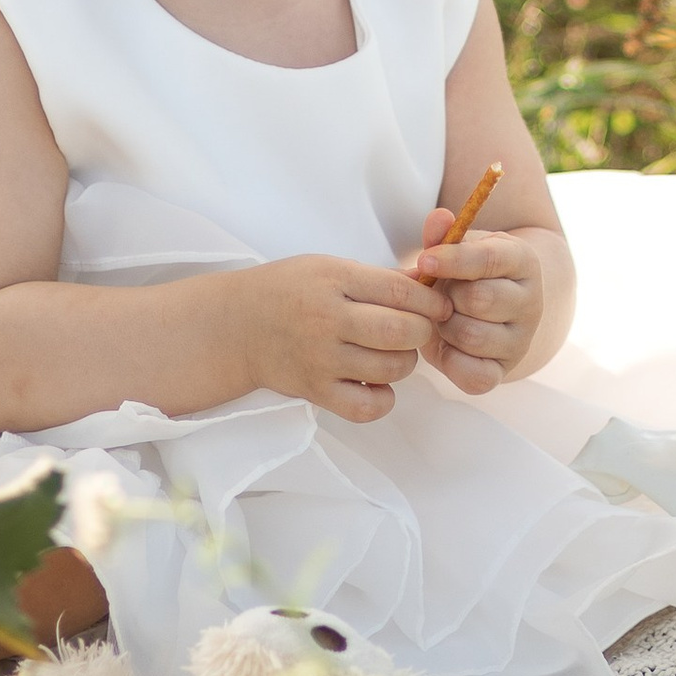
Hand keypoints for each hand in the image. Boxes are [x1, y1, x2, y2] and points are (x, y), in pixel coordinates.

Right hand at [236, 255, 446, 422]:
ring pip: (389, 369)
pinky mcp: (315, 392)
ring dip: (405, 363)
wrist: (237, 326)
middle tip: (419, 330)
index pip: (400, 291)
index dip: (430, 300)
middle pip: (399, 332)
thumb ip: (378, 278)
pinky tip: (377, 384)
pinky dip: (383, 399)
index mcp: (334, 280)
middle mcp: (327, 320)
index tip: (438, 305)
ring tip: (394, 353)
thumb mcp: (330, 267)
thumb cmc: (289, 290)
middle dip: (422, 331)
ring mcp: (321, 359)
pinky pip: (365, 408)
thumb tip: (428, 283)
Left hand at [410, 209, 545, 392]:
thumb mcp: (462, 247)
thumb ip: (445, 235)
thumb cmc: (469, 273)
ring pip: (471, 335)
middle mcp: (531, 302)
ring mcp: (521, 341)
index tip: (425, 261)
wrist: (492, 311)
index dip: (453, 259)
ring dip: (445, 327)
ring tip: (442, 318)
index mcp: (522, 261)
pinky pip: (474, 375)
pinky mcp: (504, 372)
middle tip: (438, 295)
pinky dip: (450, 360)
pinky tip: (446, 344)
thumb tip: (439, 219)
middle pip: (479, 299)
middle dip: (447, 296)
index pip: (490, 259)